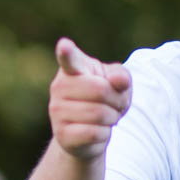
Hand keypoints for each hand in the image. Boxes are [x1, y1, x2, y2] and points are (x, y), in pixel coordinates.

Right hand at [49, 37, 133, 161]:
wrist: (88, 134)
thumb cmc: (104, 100)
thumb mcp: (118, 83)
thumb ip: (121, 76)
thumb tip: (118, 80)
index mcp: (72, 70)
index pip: (69, 59)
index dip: (66, 52)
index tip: (64, 45)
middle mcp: (59, 88)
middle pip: (100, 90)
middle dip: (117, 100)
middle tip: (115, 104)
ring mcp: (57, 112)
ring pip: (99, 114)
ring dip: (112, 118)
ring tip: (107, 118)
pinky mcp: (61, 134)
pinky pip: (94, 133)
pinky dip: (105, 134)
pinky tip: (98, 132)